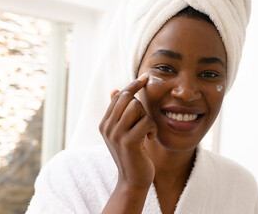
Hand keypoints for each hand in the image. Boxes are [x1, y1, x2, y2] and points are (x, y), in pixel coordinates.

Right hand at [99, 73, 157, 190]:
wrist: (133, 180)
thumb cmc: (132, 154)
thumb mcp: (123, 132)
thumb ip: (119, 113)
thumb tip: (115, 89)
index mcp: (105, 123)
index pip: (119, 96)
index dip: (133, 85)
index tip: (145, 77)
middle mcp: (107, 127)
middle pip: (128, 98)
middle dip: (142, 106)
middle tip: (145, 121)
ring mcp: (116, 134)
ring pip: (137, 107)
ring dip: (148, 118)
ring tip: (148, 131)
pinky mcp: (128, 142)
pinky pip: (146, 121)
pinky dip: (153, 128)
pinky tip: (151, 138)